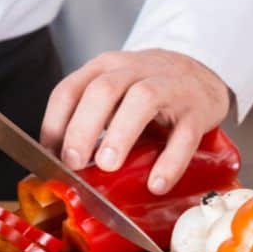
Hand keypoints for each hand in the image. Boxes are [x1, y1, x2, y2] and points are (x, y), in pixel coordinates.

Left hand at [41, 49, 229, 194]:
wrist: (202, 75)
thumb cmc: (148, 92)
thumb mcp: (114, 96)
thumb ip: (90, 121)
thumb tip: (61, 166)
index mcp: (105, 68)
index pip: (69, 89)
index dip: (55, 123)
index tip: (50, 156)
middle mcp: (135, 70)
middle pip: (103, 90)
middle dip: (83, 127)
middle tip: (74, 162)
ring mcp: (170, 87)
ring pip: (143, 99)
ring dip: (121, 133)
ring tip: (108, 165)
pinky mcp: (197, 110)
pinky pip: (184, 134)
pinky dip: (170, 161)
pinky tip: (156, 183)